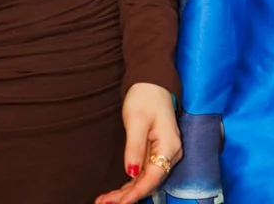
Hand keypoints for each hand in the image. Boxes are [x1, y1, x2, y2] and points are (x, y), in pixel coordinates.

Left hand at [95, 82, 181, 203]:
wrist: (152, 81)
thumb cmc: (145, 97)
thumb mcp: (137, 121)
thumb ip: (135, 148)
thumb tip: (131, 173)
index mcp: (169, 146)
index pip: (153, 178)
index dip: (135, 194)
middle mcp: (170, 153)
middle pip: (149, 182)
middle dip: (127, 196)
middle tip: (104, 203)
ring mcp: (164, 152)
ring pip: (145, 179)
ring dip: (127, 192)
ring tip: (104, 200)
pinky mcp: (156, 151)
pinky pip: (144, 172)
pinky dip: (130, 182)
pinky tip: (116, 191)